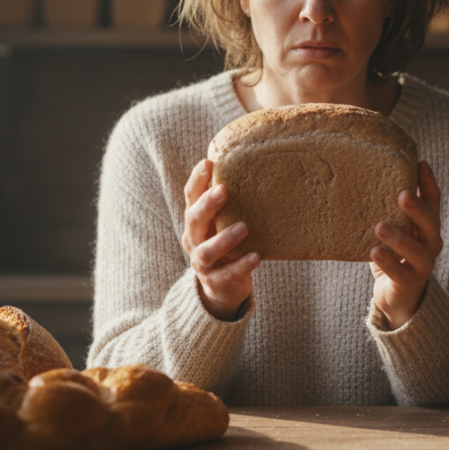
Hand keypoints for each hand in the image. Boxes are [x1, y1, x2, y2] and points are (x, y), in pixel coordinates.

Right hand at [182, 158, 259, 320]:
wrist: (223, 287)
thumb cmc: (228, 244)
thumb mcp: (225, 221)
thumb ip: (233, 200)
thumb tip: (255, 163)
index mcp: (196, 220)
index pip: (191, 196)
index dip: (197, 179)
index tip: (208, 162)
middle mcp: (194, 239)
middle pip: (194, 220)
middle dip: (207, 205)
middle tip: (223, 190)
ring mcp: (202, 263)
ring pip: (206, 251)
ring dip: (224, 238)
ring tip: (244, 227)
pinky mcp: (215, 282)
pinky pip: (226, 274)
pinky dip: (241, 265)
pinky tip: (257, 256)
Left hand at [370, 161, 443, 330]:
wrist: (397, 296)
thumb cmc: (394, 255)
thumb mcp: (396, 230)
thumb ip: (391, 210)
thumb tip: (372, 177)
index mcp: (428, 228)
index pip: (434, 202)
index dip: (429, 183)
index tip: (420, 163)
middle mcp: (431, 244)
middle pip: (431, 224)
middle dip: (417, 208)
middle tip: (402, 194)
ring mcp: (423, 265)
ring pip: (417, 250)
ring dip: (399, 237)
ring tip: (379, 226)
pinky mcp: (409, 283)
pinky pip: (399, 272)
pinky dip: (387, 262)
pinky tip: (373, 251)